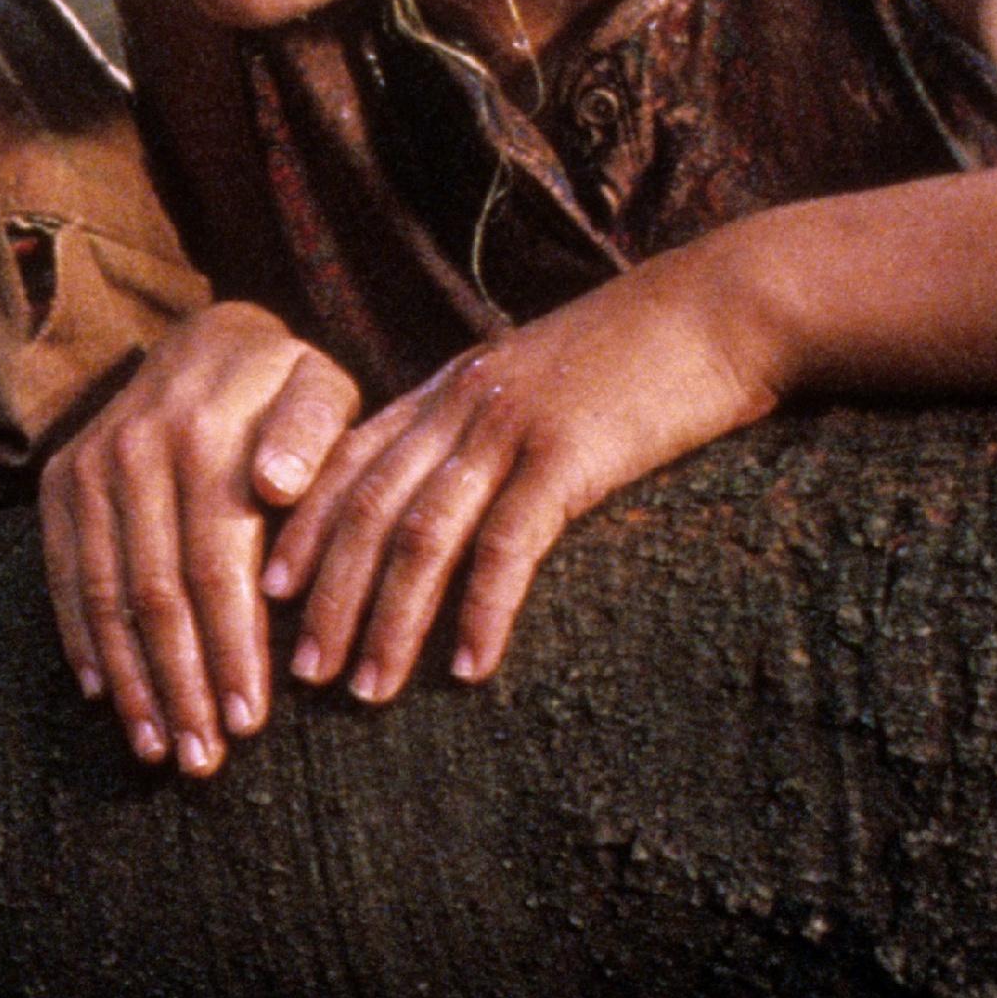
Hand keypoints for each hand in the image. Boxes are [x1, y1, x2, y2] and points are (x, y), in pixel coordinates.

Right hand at [37, 301, 358, 774]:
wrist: (205, 336)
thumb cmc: (283, 384)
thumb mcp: (320, 385)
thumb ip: (315, 431)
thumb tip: (279, 485)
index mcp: (204, 436)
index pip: (214, 566)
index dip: (229, 648)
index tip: (249, 720)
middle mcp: (133, 452)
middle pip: (156, 593)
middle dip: (180, 685)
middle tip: (203, 758)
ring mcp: (88, 468)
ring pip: (105, 595)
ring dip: (130, 680)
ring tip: (157, 747)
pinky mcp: (60, 483)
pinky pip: (63, 574)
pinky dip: (81, 639)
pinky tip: (104, 696)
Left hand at [268, 254, 784, 690]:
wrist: (726, 308)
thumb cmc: (644, 354)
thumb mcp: (542, 377)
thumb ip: (489, 424)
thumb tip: (458, 485)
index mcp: (450, 389)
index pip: (348, 463)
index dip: (304, 529)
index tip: (270, 594)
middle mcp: (463, 406)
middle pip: (366, 511)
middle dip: (327, 596)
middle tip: (299, 671)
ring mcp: (511, 428)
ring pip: (420, 537)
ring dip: (388, 622)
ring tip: (367, 690)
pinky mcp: (568, 456)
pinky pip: (507, 547)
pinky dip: (481, 612)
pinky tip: (469, 669)